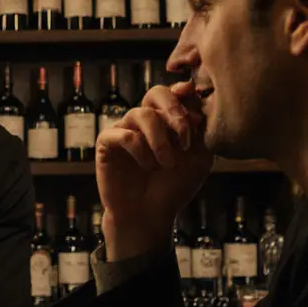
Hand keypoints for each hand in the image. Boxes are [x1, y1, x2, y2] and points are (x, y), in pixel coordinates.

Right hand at [96, 81, 212, 259]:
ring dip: (160, 139)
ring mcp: (125, 129)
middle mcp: (146, 121)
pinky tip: (147, 166)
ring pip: (141, 114)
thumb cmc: (173, 187)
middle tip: (183, 133)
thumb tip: (196, 109)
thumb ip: (201, 134)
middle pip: (155, 93)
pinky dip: (139, 149)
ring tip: (167, 163)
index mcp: (168, 120)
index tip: (191, 96)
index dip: (183, 91)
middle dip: (173, 108)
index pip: (175, 94)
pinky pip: (123, 133)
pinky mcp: (107, 143)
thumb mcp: (198, 160)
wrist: (148, 215)